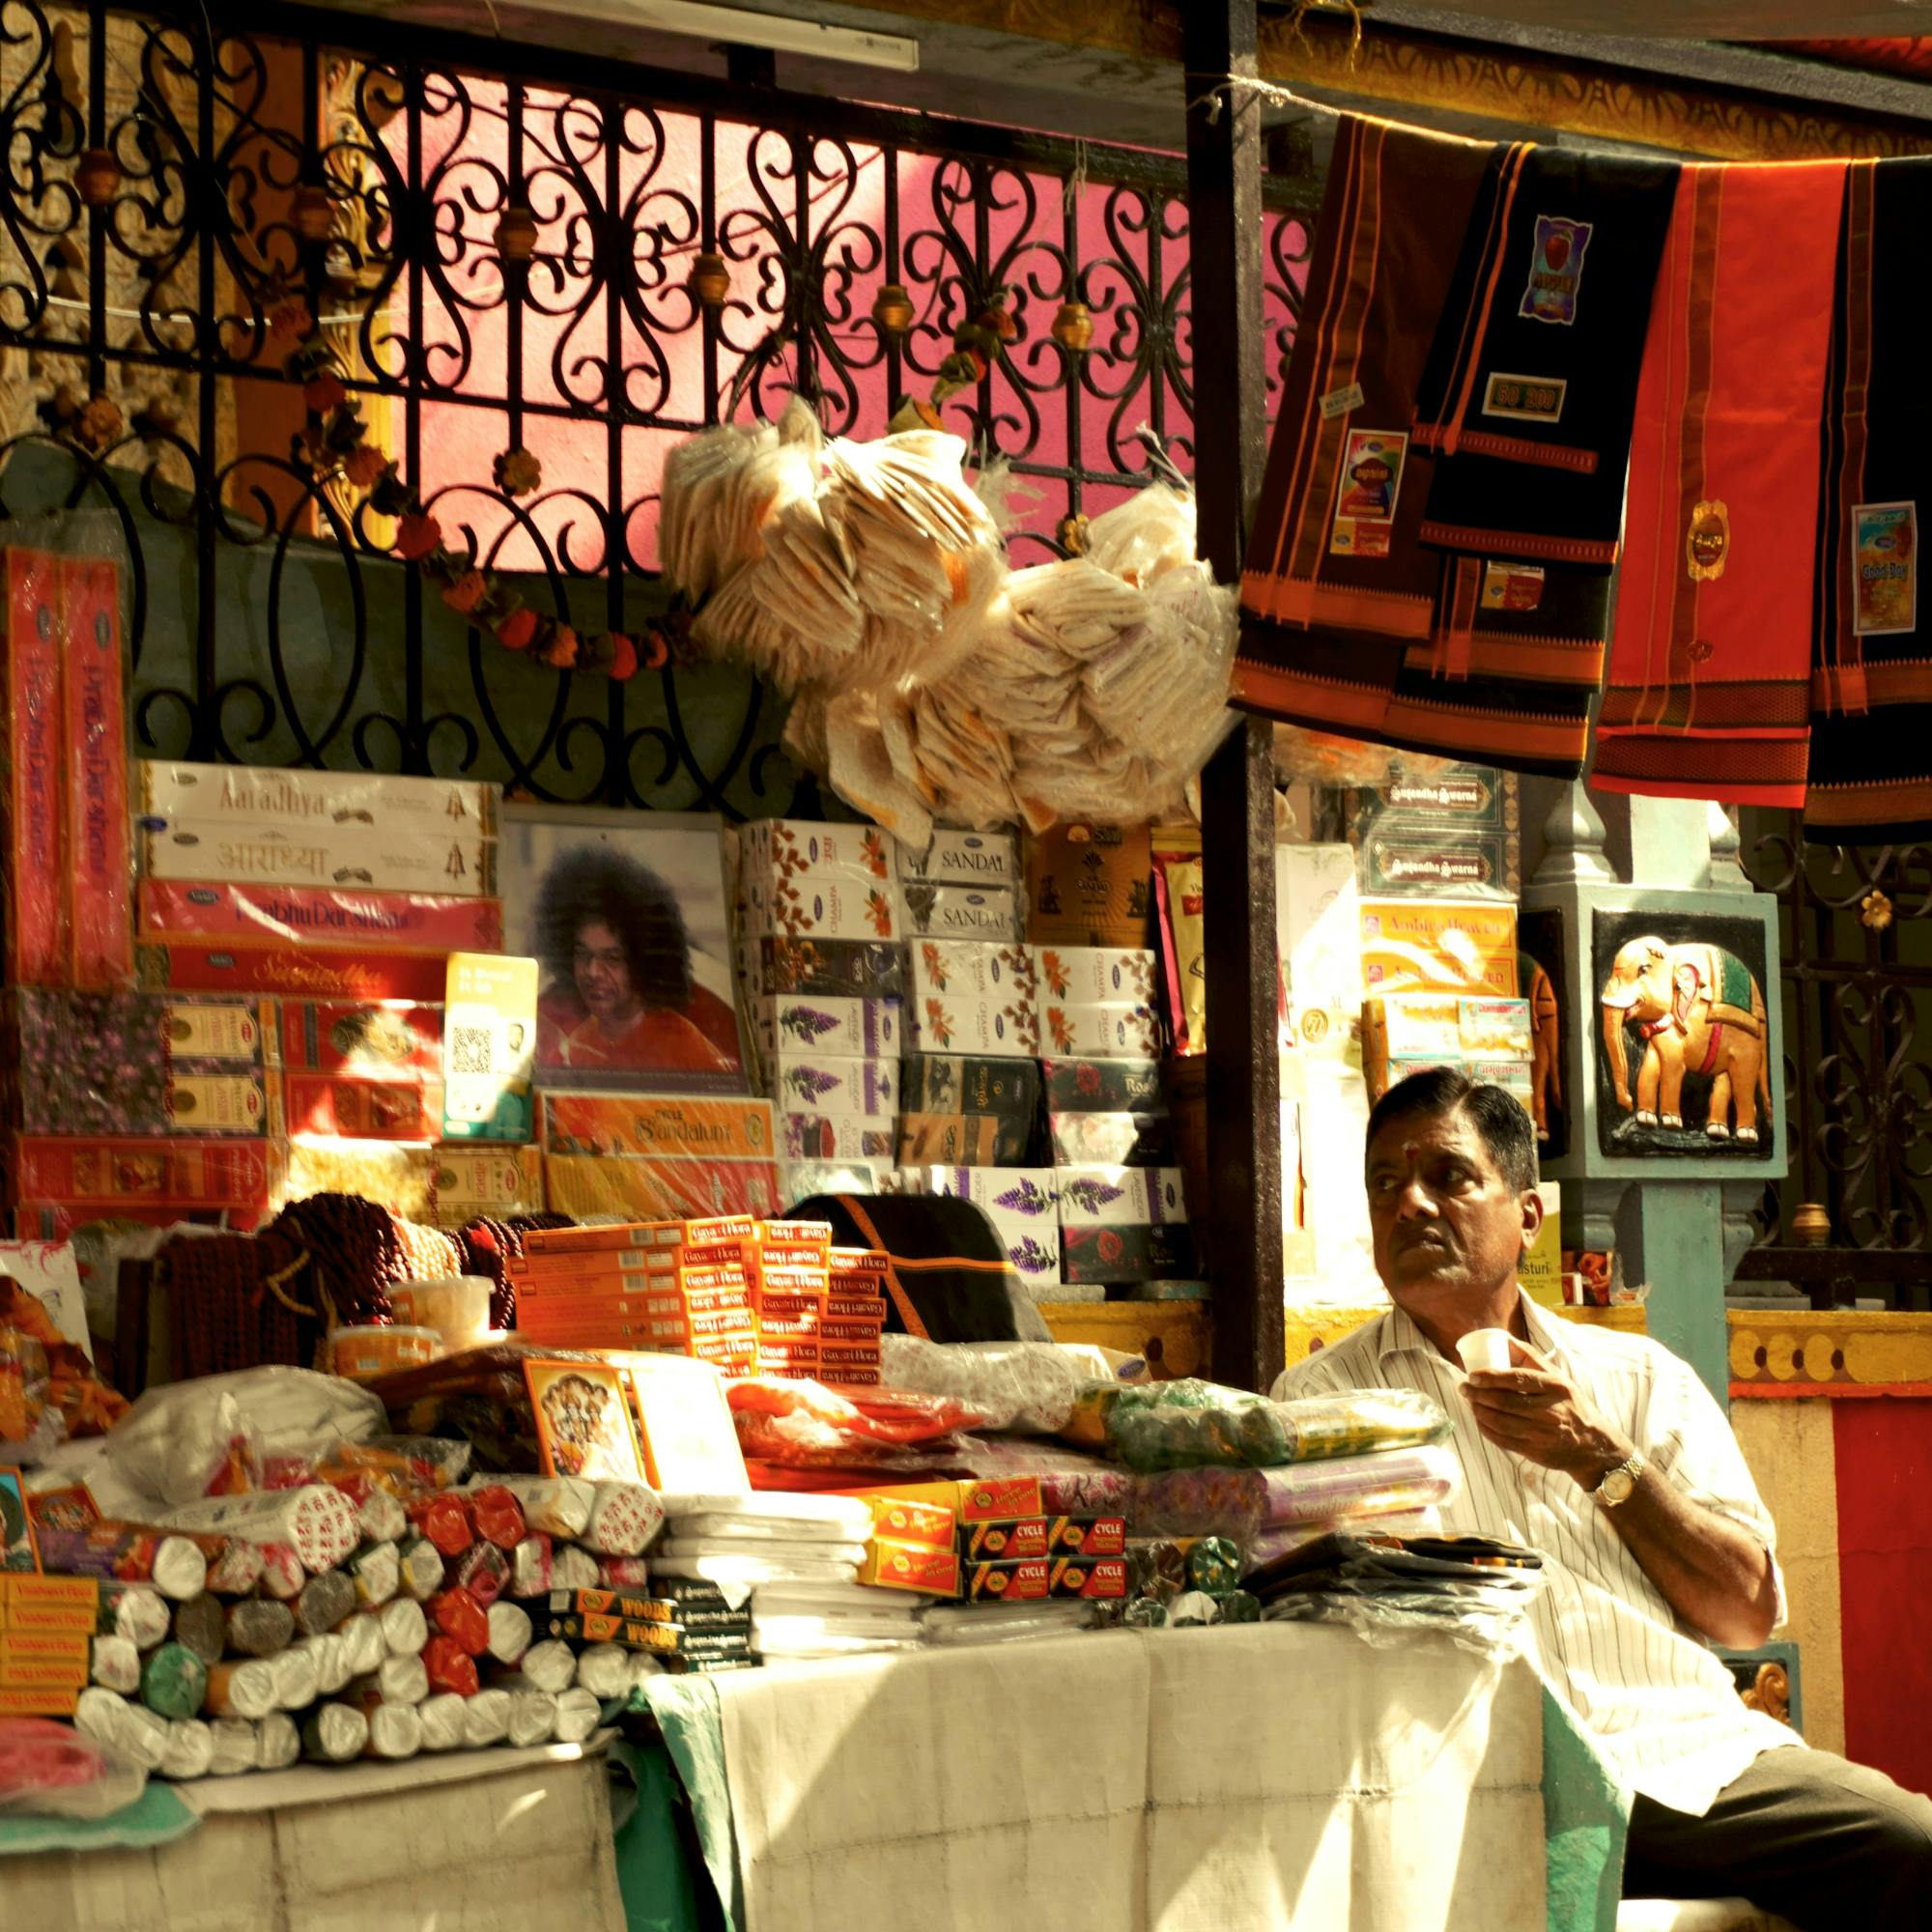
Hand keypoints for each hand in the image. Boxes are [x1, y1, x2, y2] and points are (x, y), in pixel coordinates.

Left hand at [1463, 1338, 1628, 1488]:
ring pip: (1499, 1422)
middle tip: (1464, 1388)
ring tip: (1470, 1402)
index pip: (1517, 1379)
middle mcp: (1550, 1411)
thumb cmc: (1571, 1405)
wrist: (1593, 1444)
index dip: (1490, 1377)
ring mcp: (1542, 1434)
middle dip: (1477, 1394)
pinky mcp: (1535, 1451)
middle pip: (1504, 1402)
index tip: (1472, 1375)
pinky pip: (1502, 1440)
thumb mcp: (1559, 1378)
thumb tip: (1503, 1338)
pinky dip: (1486, 1429)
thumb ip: (1531, 1358)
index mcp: (1556, 1387)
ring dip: (1478, 1411)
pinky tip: (1479, 1420)